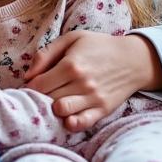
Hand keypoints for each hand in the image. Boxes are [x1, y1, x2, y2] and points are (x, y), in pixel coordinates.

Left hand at [24, 31, 161, 131]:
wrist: (135, 59)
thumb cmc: (99, 46)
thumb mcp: (71, 39)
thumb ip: (46, 54)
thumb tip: (27, 76)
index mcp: (71, 65)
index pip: (38, 85)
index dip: (31, 86)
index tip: (33, 85)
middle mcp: (82, 83)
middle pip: (48, 99)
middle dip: (40, 98)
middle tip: (41, 94)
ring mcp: (93, 98)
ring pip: (61, 112)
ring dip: (53, 110)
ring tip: (54, 103)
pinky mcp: (103, 109)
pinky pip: (82, 123)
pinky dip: (70, 123)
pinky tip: (66, 117)